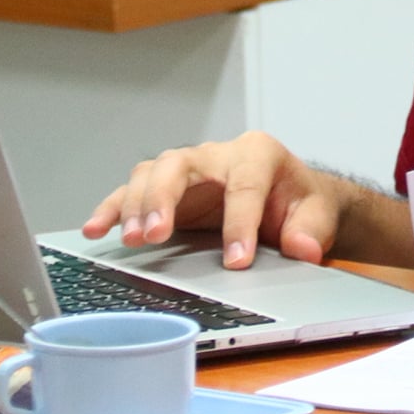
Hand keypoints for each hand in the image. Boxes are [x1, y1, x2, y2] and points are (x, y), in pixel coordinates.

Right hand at [81, 131, 350, 269]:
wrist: (292, 200)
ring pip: (152, 173)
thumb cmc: (301, 205)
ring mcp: (189, 170)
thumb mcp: (317, 216)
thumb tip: (303, 249)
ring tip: (132, 240)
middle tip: (157, 236)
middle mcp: (218, 154)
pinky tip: (96, 229)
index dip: (240, 223)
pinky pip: (133, 191)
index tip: (236, 260)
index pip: (245, 185)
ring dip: (136, 205)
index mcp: (259, 153)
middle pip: (181, 165)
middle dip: (166, 198)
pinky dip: (113, 208)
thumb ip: (311, 231)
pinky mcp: (168, 190)